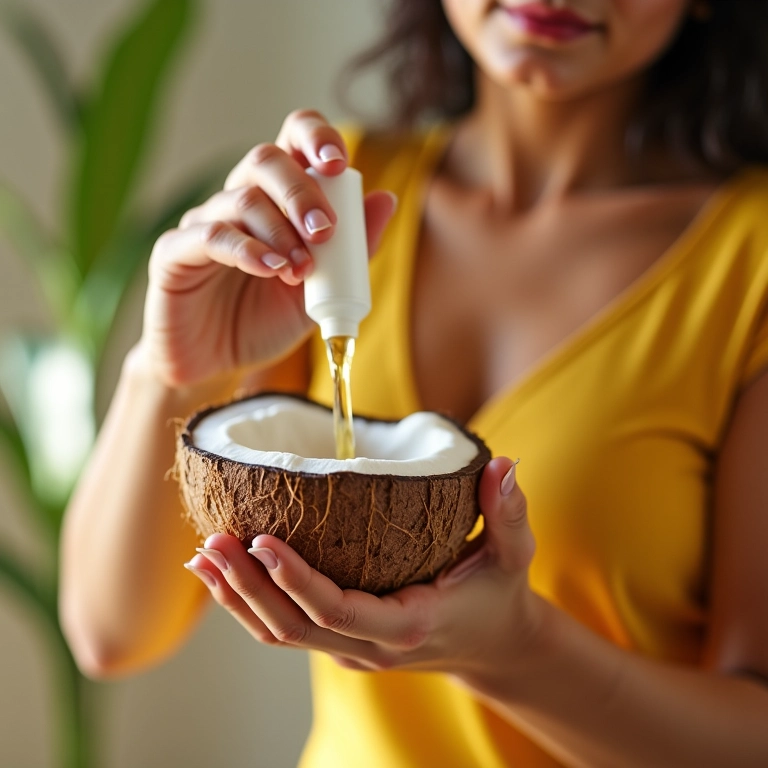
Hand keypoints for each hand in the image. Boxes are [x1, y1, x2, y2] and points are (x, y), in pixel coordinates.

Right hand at [140, 109, 396, 386]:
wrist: (217, 366)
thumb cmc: (265, 322)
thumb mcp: (322, 290)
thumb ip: (352, 249)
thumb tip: (386, 199)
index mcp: (275, 200)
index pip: (291, 139)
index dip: (315, 137)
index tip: (338, 163)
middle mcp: (237, 201)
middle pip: (265, 159)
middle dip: (302, 191)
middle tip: (324, 231)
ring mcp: (202, 223)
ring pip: (242, 199)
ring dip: (281, 231)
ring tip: (301, 269)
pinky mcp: (174, 253)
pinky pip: (210, 236)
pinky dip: (246, 250)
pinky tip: (270, 269)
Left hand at [184, 457, 543, 682]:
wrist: (493, 645)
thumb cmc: (499, 594)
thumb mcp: (513, 555)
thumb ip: (507, 511)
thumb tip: (502, 464)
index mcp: (409, 625)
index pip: (340, 610)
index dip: (297, 580)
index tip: (262, 540)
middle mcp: (372, 647)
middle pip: (294, 626)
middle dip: (248, 586)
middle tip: (213, 541)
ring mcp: (351, 652)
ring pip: (281, 635)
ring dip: (238, 598)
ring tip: (204, 554)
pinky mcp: (340, 645)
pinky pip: (286, 631)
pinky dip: (250, 606)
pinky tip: (223, 576)